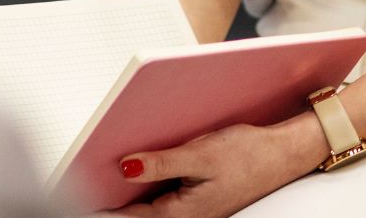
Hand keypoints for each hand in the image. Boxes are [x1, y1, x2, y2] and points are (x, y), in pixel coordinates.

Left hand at [113, 114, 328, 217]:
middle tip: (92, 179)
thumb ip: (161, 164)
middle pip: (140, 211)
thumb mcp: (201, 155)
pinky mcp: (199, 197)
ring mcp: (193, 208)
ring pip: (152, 203)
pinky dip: (153, 182)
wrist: (284, 154)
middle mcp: (187, 215)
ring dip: (135, 190)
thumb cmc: (251, 155)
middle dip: (117, 198)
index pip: (131, 216)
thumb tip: (126, 168)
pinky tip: (146, 166)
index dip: (104, 207)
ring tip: (114, 170)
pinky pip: (166, 194)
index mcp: (183, 212)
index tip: (80, 196)